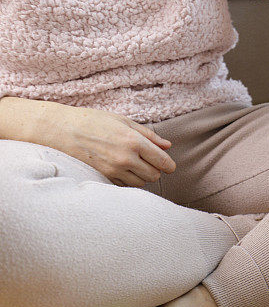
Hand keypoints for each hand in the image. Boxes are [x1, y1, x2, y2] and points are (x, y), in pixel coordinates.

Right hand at [0, 97, 175, 186]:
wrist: (62, 130)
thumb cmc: (93, 121)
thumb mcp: (123, 121)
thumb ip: (148, 135)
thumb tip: (168, 146)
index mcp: (134, 141)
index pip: (162, 162)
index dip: (169, 165)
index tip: (169, 165)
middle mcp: (126, 158)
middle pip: (154, 175)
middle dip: (155, 170)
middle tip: (148, 161)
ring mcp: (114, 170)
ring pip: (141, 183)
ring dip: (142, 176)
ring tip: (134, 164)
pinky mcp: (104, 177)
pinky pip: (125, 186)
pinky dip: (128, 180)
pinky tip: (122, 169)